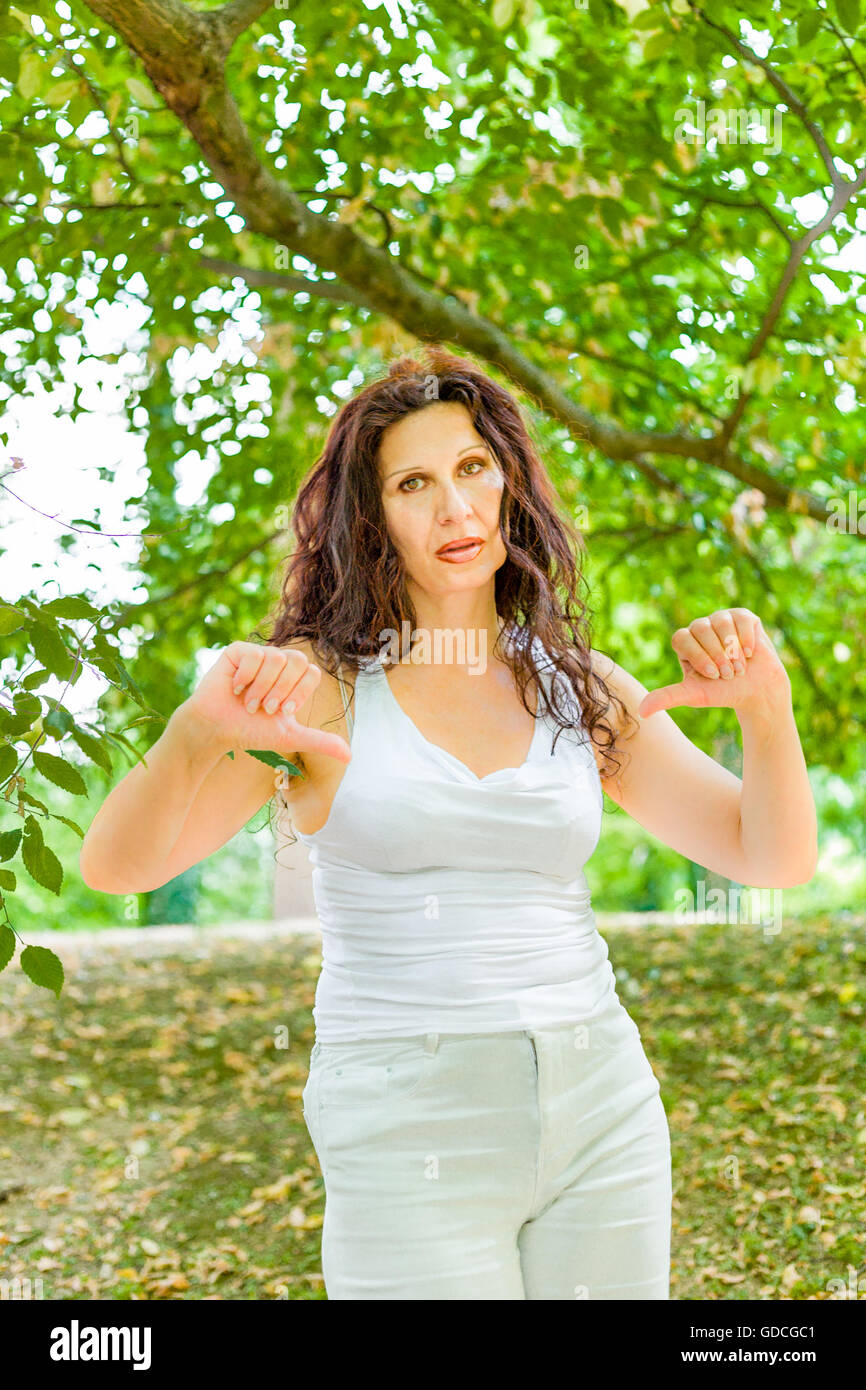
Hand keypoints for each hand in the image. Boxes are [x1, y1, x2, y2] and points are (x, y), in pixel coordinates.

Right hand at [179, 640, 351, 763]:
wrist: (217, 730)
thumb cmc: (250, 731)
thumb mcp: (289, 736)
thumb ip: (320, 742)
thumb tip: (350, 757)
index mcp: (294, 679)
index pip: (312, 672)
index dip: (299, 693)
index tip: (282, 712)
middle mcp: (279, 663)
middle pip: (298, 661)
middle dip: (282, 690)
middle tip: (266, 708)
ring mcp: (258, 655)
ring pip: (276, 657)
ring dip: (262, 687)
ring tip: (249, 704)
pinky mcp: (238, 651)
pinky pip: (253, 655)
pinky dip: (246, 677)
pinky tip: (235, 689)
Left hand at [637, 608, 791, 717]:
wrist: (756, 690)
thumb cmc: (722, 692)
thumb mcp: (694, 695)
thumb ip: (667, 697)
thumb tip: (641, 711)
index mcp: (684, 643)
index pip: (681, 638)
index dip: (698, 655)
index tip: (712, 676)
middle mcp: (700, 628)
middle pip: (700, 628)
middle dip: (717, 655)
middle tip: (727, 674)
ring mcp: (721, 619)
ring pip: (721, 622)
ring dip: (732, 649)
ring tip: (739, 667)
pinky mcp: (742, 617)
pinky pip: (741, 620)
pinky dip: (746, 639)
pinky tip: (749, 653)